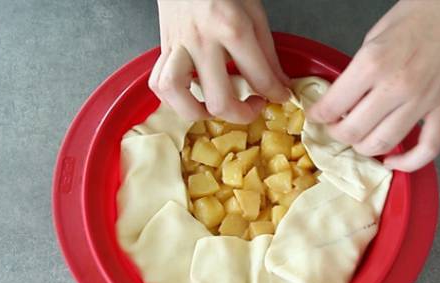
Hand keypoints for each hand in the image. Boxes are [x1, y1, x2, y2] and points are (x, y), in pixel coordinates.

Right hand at [149, 0, 289, 123]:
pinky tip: (190, 94)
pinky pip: (158, 82)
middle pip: (219, 100)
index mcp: (231, 27)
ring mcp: (178, 46)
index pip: (259, 77)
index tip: (281, 96)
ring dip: (198, 112)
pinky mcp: (162, 48)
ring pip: (177, 95)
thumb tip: (280, 85)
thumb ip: (268, 53)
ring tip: (214, 108)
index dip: (276, 94)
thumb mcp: (254, 11)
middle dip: (242, 115)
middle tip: (252, 106)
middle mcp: (202, 40)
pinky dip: (172, 97)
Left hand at [307, 0, 439, 171]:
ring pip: (383, 144)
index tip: (316, 115)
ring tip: (359, 139)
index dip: (317, 115)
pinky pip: (427, 150)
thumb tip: (345, 95)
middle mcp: (396, 87)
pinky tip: (393, 160)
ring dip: (364, 148)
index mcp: (373, 63)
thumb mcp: (377, 34)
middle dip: (337, 134)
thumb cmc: (424, 11)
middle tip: (335, 127)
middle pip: (353, 132)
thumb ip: (359, 69)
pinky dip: (407, 163)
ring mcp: (423, 102)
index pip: (332, 106)